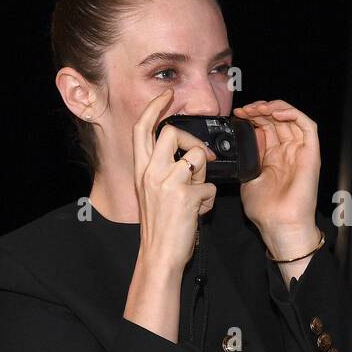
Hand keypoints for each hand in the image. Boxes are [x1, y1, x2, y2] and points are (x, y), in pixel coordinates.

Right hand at [132, 87, 217, 270]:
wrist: (159, 255)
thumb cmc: (160, 226)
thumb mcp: (151, 192)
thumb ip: (162, 170)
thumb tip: (186, 155)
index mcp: (142, 170)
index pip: (143, 129)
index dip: (155, 107)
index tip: (167, 95)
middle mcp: (151, 172)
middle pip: (172, 133)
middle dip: (192, 142)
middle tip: (198, 160)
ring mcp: (168, 183)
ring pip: (198, 157)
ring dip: (204, 176)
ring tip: (197, 194)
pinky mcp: (186, 196)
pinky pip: (210, 185)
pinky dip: (209, 200)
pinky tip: (199, 212)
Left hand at [234, 100, 319, 255]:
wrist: (279, 224)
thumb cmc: (266, 210)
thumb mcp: (248, 178)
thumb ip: (248, 159)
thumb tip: (244, 141)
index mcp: (274, 157)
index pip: (267, 127)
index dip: (253, 116)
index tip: (237, 114)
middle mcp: (289, 152)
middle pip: (278, 120)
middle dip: (260, 109)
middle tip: (245, 110)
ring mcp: (301, 152)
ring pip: (292, 118)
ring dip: (274, 108)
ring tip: (258, 109)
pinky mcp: (311, 154)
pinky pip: (308, 126)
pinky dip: (292, 114)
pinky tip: (275, 113)